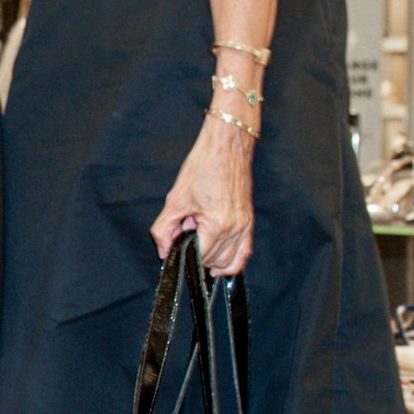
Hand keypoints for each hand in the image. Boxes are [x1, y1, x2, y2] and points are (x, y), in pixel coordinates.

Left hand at [152, 117, 254, 276]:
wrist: (226, 147)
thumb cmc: (202, 167)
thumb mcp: (175, 199)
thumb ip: (163, 230)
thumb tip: (163, 252)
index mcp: (217, 224)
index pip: (199, 256)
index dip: (184, 251)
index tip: (178, 237)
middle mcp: (235, 229)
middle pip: (213, 261)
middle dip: (197, 251)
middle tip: (189, 230)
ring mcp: (245, 227)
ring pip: (228, 262)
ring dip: (211, 257)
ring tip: (201, 236)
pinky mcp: (249, 223)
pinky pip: (245, 254)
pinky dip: (233, 263)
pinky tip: (220, 266)